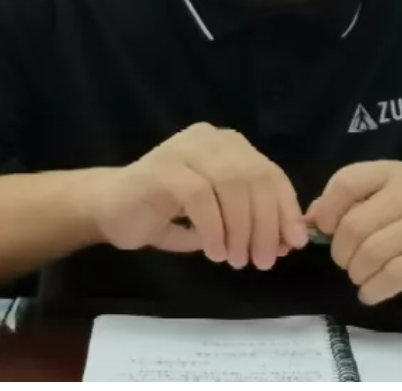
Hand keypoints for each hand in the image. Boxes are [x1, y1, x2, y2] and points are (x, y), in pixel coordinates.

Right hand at [93, 124, 307, 269]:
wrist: (108, 208)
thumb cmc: (165, 213)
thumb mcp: (218, 218)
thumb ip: (251, 221)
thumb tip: (288, 240)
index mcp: (229, 146)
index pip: (271, 173)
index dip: (286, 209)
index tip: (293, 244)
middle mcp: (211, 139)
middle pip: (255, 178)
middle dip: (265, 224)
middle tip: (263, 260)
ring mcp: (185, 149)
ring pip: (232, 184)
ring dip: (241, 228)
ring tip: (237, 259)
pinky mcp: (163, 168)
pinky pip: (201, 197)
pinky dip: (214, 228)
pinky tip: (215, 252)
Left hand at [306, 161, 401, 305]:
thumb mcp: (385, 202)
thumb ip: (346, 205)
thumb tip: (307, 220)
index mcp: (394, 173)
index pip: (346, 182)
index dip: (328, 210)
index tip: (327, 230)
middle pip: (354, 225)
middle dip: (341, 251)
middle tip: (346, 261)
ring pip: (370, 253)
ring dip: (356, 273)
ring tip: (360, 276)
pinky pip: (389, 277)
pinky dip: (371, 290)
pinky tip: (371, 291)